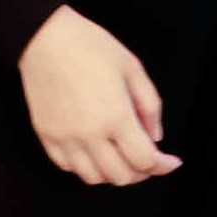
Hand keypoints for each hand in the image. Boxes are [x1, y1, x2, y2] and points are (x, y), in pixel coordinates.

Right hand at [20, 3, 179, 185]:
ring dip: (113, 174)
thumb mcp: (133, 68)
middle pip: (121, 176)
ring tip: (122, 158)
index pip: (144, 160)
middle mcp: (90, 135)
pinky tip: (95, 153)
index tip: (171, 162)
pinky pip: (67, 166)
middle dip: (141, 173)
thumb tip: (155, 137)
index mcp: (116, 117)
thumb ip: (150, 105)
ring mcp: (65, 138)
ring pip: (93, 177)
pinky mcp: (46, 136)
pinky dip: (85, 167)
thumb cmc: (91, 47)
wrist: (45, 39)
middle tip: (149, 160)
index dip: (163, 166)